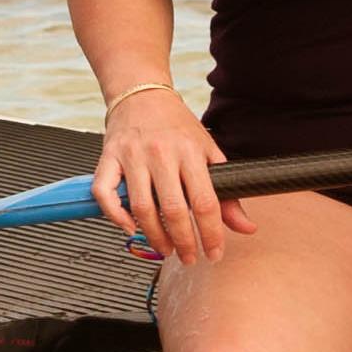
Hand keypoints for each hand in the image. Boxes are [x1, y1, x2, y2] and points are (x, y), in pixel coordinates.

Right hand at [93, 85, 255, 267]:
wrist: (141, 93)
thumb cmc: (176, 125)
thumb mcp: (207, 152)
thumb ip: (227, 193)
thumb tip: (245, 227)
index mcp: (190, 152)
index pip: (205, 203)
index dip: (212, 234)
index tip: (214, 253)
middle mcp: (160, 153)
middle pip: (172, 210)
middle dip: (183, 242)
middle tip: (188, 258)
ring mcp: (132, 155)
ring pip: (140, 208)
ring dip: (153, 237)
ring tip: (164, 249)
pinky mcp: (108, 157)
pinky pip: (105, 193)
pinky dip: (115, 215)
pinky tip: (129, 228)